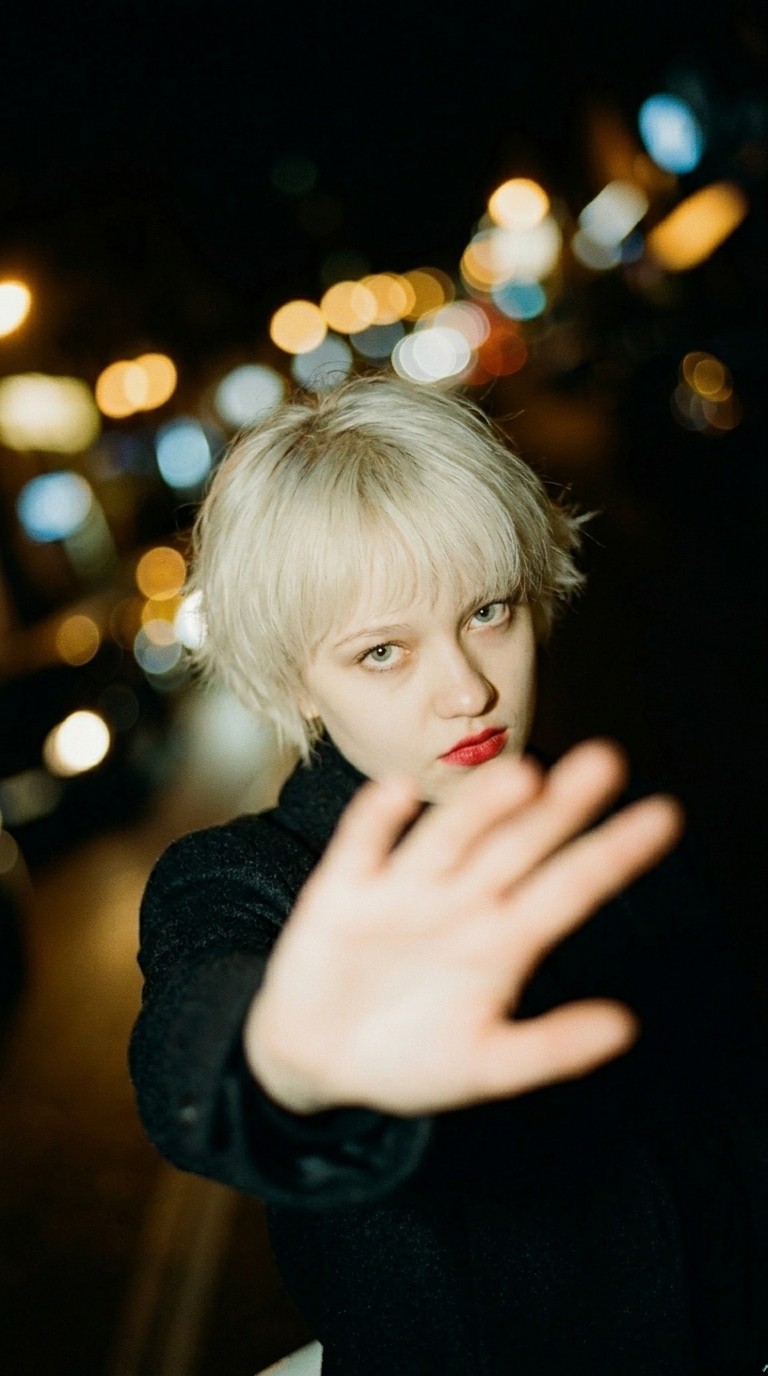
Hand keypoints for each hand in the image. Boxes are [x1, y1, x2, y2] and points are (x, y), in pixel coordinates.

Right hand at [243, 740, 682, 1115]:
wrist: (316, 1062)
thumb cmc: (409, 1060)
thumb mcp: (484, 1065)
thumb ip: (549, 1048)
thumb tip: (625, 1026)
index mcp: (503, 940)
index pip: (569, 887)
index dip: (613, 853)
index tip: (664, 816)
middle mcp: (461, 901)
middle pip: (517, 846)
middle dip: (559, 809)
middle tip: (607, 762)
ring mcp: (403, 890)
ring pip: (449, 838)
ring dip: (480, 809)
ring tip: (522, 778)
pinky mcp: (343, 891)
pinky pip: (361, 847)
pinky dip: (377, 820)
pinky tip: (400, 793)